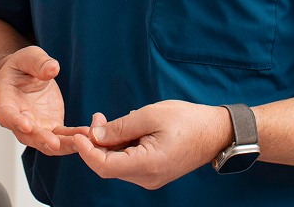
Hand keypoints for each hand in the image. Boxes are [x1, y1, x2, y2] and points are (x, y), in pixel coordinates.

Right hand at [0, 46, 76, 155]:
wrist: (27, 75)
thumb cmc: (22, 65)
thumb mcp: (28, 57)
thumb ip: (38, 63)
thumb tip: (53, 69)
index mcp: (6, 102)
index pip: (7, 115)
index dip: (15, 121)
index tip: (26, 126)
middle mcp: (18, 120)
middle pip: (28, 135)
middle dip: (42, 140)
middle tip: (55, 143)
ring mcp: (35, 127)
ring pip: (47, 142)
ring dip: (63, 145)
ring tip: (80, 142)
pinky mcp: (51, 128)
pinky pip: (63, 136)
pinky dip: (75, 137)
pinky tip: (88, 135)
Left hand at [73, 101, 231, 189]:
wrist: (216, 132)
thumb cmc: (188, 120)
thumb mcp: (150, 115)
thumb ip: (120, 127)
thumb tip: (95, 135)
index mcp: (148, 165)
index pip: (104, 166)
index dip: (86, 151)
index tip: (78, 133)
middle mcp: (147, 178)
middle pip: (108, 165)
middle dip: (95, 143)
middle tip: (95, 117)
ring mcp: (150, 178)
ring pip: (116, 164)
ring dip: (107, 144)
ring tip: (106, 120)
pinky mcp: (152, 172)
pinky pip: (127, 162)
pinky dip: (119, 147)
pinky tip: (122, 130)